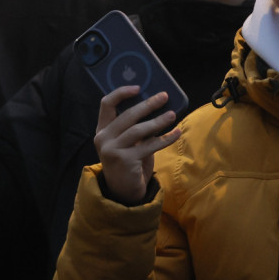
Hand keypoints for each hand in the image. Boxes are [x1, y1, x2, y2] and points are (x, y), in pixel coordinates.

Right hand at [94, 87, 180, 204]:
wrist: (124, 192)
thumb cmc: (130, 161)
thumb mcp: (128, 142)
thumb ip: (135, 126)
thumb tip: (157, 104)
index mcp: (102, 130)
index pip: (107, 104)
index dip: (122, 92)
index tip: (139, 87)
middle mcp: (103, 139)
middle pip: (127, 115)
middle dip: (148, 104)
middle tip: (164, 96)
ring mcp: (112, 150)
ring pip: (139, 130)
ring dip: (158, 121)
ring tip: (172, 114)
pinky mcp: (125, 161)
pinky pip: (149, 145)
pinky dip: (165, 138)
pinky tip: (176, 133)